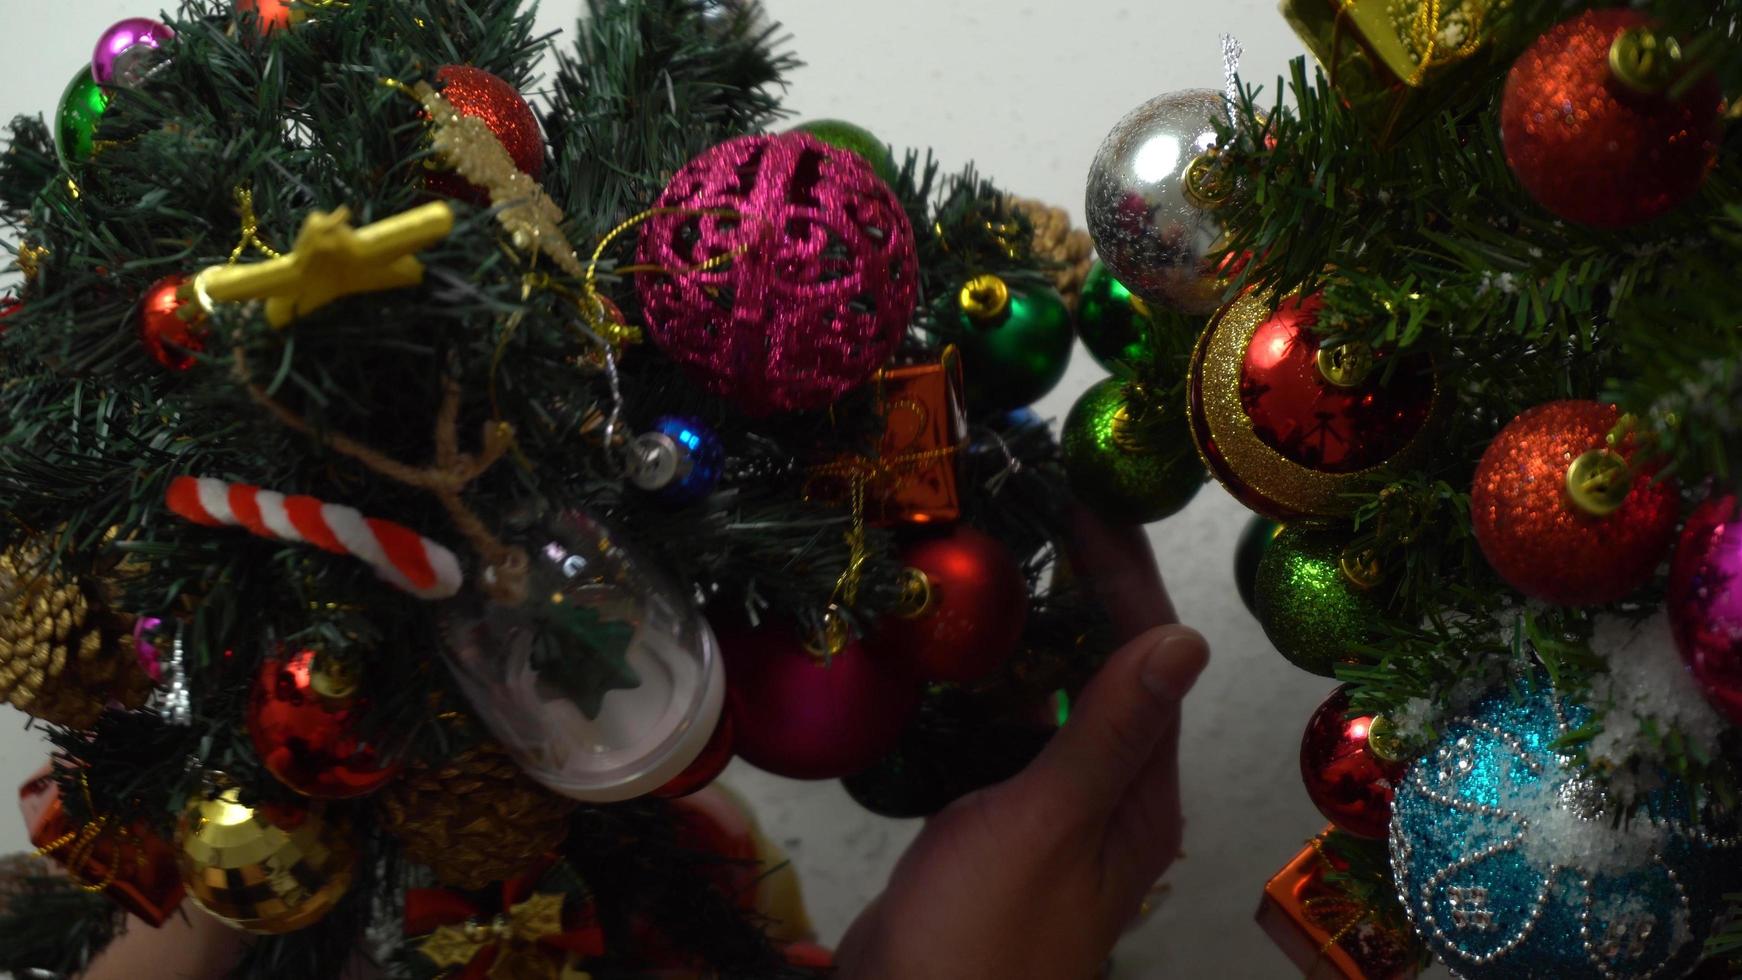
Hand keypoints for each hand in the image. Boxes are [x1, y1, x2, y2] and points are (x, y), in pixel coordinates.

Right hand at [834, 512, 1208, 979]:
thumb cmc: (978, 939)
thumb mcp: (1045, 826)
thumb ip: (1108, 734)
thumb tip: (1189, 641)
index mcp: (1141, 800)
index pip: (1150, 659)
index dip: (1123, 574)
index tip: (1085, 499)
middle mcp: (1113, 800)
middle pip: (1113, 667)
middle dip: (1085, 586)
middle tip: (1041, 504)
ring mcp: (1056, 813)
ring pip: (1062, 694)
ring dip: (1041, 625)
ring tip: (1003, 551)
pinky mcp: (998, 823)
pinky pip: (1013, 728)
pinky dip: (994, 679)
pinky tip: (963, 649)